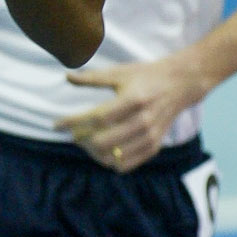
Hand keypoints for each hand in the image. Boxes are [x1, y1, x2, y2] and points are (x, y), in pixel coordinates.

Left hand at [57, 57, 201, 171]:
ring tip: (86, 142)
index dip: (73, 123)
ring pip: (112, 157)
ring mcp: (150, 136)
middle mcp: (142, 120)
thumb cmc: (146, 76)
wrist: (180, 84)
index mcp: (132, 99)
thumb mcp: (120, 72)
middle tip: (73, 134)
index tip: (56, 125)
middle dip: (81, 140)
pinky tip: (102, 151)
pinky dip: (109, 162)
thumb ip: (92, 78)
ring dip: (93, 153)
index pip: (97, 118)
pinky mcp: (154, 146)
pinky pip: (126, 165)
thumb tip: (67, 77)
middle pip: (103, 142)